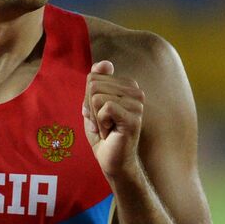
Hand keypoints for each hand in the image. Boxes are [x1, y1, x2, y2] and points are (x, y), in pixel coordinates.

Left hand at [82, 60, 144, 180]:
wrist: (112, 160)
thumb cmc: (103, 134)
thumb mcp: (92, 105)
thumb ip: (95, 84)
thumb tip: (104, 63)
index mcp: (127, 86)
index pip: (93, 78)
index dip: (87, 99)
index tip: (98, 114)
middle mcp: (135, 92)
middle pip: (93, 85)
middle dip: (89, 107)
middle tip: (102, 123)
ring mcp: (137, 105)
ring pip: (97, 97)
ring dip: (95, 117)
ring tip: (107, 128)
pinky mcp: (133, 117)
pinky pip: (105, 108)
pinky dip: (100, 123)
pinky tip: (110, 132)